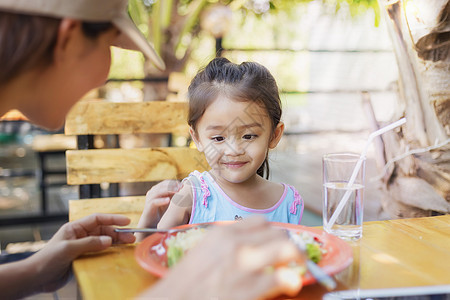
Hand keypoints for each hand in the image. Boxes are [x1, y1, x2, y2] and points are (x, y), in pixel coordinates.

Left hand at [29, 213, 134, 293]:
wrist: (36, 278)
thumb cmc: (47, 260)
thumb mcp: (69, 248)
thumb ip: (89, 243)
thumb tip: (109, 240)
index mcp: (75, 228)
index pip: (97, 219)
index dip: (113, 219)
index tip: (126, 222)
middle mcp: (80, 236)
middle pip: (103, 230)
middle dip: (118, 233)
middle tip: (131, 237)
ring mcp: (82, 247)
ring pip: (104, 242)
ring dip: (116, 242)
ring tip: (128, 245)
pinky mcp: (83, 259)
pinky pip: (100, 253)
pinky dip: (109, 253)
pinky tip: (117, 255)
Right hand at [136, 180, 181, 239]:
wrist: (151, 223)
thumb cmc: (162, 211)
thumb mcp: (169, 201)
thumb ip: (174, 194)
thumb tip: (184, 188)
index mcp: (157, 189)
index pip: (166, 182)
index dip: (174, 183)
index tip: (183, 185)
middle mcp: (152, 192)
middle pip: (163, 185)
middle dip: (173, 185)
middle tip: (181, 187)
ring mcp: (150, 198)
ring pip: (159, 191)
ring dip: (168, 190)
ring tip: (177, 191)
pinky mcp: (148, 206)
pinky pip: (155, 202)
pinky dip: (161, 200)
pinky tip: (168, 200)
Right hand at [139, 216, 303, 299]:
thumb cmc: (185, 282)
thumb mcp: (202, 252)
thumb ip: (225, 244)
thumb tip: (248, 246)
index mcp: (223, 233)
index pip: (261, 222)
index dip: (272, 233)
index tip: (274, 242)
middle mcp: (236, 244)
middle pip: (277, 233)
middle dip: (287, 244)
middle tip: (291, 256)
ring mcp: (245, 265)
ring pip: (286, 248)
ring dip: (296, 258)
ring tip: (297, 267)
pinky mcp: (251, 287)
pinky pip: (284, 277)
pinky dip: (291, 281)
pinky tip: (289, 286)